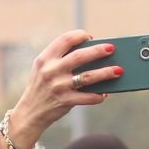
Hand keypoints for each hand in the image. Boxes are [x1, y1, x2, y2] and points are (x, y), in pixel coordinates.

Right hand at [4, 30, 122, 148]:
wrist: (29, 113)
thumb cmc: (42, 87)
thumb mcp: (43, 69)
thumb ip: (60, 58)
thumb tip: (92, 52)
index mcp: (44, 59)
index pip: (65, 39)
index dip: (80, 35)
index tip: (90, 37)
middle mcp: (50, 71)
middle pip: (79, 56)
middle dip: (98, 51)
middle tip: (111, 49)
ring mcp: (58, 87)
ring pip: (88, 76)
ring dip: (106, 73)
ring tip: (118, 70)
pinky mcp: (65, 101)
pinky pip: (87, 97)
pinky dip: (98, 96)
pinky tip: (105, 93)